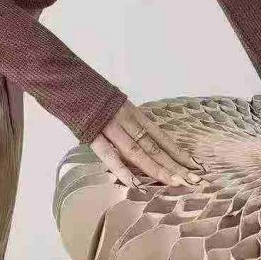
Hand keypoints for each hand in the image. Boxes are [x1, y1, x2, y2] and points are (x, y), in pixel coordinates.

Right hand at [89, 99, 209, 189]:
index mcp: (132, 112)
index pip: (160, 136)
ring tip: (175, 183)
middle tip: (195, 179)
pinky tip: (134, 183)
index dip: (178, 151)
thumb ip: (126, 122)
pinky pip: (108, 153)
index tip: (195, 165)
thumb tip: (140, 141)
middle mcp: (126, 119)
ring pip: (137, 150)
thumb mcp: (113, 104)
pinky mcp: (91, 132)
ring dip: (157, 168)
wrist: (65, 77)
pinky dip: (121, 168)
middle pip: (154, 146)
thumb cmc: (89, 93)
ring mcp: (109, 126)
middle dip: (175, 164)